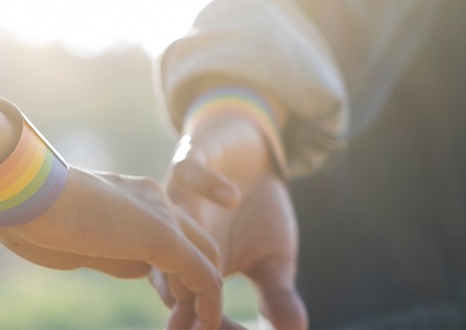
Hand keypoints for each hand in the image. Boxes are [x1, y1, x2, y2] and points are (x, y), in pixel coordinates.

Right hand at [0, 167, 224, 329]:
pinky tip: (202, 327)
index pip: (174, 238)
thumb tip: (125, 266)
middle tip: (187, 327)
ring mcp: (162, 215)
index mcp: (133, 200)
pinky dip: (208, 305)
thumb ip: (106, 250)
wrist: (25, 194)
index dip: (177, 278)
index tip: (170, 311)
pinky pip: (202, 275)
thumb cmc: (28, 215)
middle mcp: (155, 202)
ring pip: (206, 263)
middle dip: (198, 292)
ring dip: (202, 306)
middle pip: (200, 248)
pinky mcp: (163, 236)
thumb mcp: (74, 238)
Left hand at [153, 115, 307, 329]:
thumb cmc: (260, 212)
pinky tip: (231, 197)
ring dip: (183, 250)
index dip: (209, 322)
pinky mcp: (189, 161)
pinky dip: (207, 185)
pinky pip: (188, 174)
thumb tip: (297, 329)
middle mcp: (178, 236)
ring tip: (205, 272)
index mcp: (193, 265)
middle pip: (169, 274)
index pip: (192, 303)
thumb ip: (277, 294)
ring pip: (168, 227)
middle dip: (187, 300)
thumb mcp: (276, 257)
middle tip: (204, 320)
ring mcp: (181, 199)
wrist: (252, 153)